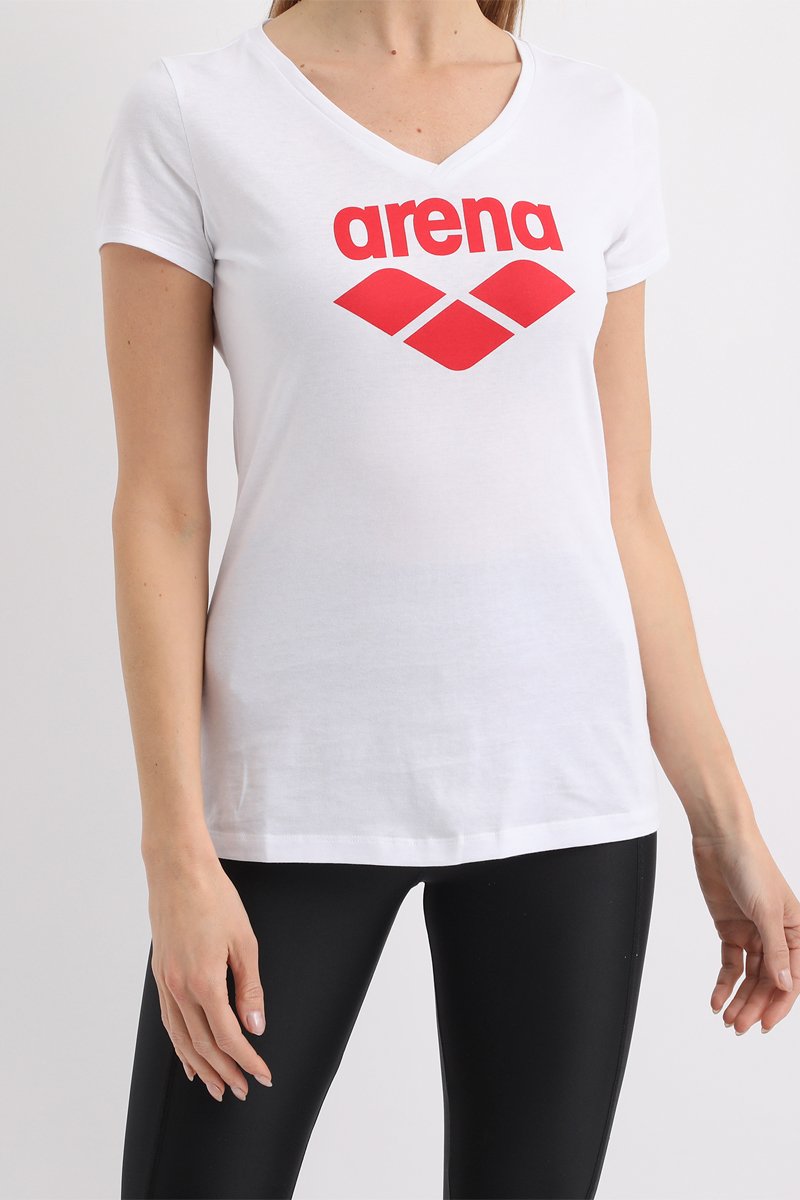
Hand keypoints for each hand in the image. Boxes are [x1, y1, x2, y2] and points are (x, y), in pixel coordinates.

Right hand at [146, 853, 272, 1100]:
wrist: (177, 870)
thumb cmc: (215, 899)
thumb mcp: (244, 941)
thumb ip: (249, 987)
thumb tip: (255, 1026)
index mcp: (204, 982)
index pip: (228, 1036)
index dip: (247, 1060)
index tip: (263, 1076)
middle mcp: (180, 989)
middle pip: (203, 1045)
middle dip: (225, 1072)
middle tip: (242, 1091)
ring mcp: (166, 983)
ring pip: (181, 1039)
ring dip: (201, 1067)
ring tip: (217, 1088)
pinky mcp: (160, 974)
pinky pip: (168, 1021)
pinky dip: (180, 1045)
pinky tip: (189, 1057)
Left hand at [691, 825, 799, 1032]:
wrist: (720, 840)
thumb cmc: (752, 866)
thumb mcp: (767, 911)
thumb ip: (777, 950)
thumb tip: (786, 985)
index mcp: (796, 931)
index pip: (792, 978)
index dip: (779, 1004)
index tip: (764, 1024)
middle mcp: (776, 935)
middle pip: (768, 981)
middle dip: (754, 1006)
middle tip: (739, 1028)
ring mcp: (752, 933)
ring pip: (749, 976)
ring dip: (738, 998)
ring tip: (727, 1020)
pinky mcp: (730, 928)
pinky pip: (730, 963)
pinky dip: (724, 982)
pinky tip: (716, 999)